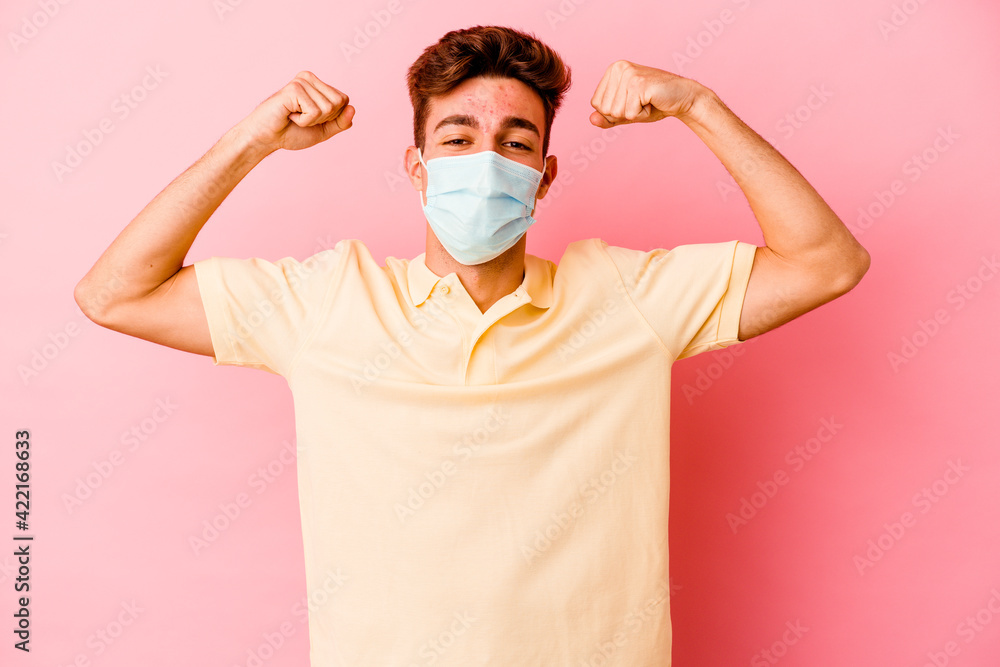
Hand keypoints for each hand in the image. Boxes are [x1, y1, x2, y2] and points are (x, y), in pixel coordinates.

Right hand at [238, 71, 354, 151]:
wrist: (267, 138)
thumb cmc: (292, 132)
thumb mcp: (324, 130)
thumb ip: (341, 122)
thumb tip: (353, 109)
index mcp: (317, 84)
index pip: (344, 100)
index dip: (332, 117)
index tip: (312, 118)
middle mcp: (310, 78)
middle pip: (339, 103)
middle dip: (324, 118)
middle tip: (302, 117)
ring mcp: (301, 82)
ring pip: (329, 108)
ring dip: (312, 120)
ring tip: (294, 116)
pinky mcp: (294, 89)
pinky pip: (315, 112)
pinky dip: (304, 121)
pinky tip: (289, 115)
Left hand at [589, 60, 703, 127]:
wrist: (683, 97)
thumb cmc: (654, 104)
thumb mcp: (626, 113)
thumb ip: (607, 118)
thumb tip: (591, 120)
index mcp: (612, 70)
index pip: (596, 104)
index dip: (614, 111)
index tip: (633, 101)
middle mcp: (618, 68)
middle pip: (605, 109)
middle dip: (624, 113)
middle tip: (642, 101)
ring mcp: (628, 74)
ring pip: (616, 113)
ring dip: (635, 114)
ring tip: (647, 101)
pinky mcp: (638, 83)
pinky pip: (631, 114)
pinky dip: (643, 115)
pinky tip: (653, 102)